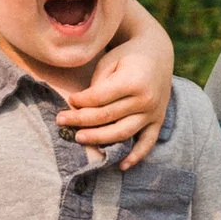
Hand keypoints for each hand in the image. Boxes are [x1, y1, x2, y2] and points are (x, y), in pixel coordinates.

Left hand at [57, 21, 175, 169]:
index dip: (81, 101)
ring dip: (100, 138)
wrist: (158, 54)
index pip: (100, 98)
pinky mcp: (158, 121)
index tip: (69, 101)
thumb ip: (98, 85)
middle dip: (81, 120)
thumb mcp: (110, 61)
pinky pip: (147, 142)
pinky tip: (121, 165)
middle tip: (61, 121)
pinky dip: (136, 156)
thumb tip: (79, 107)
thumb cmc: (127, 57)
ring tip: (79, 138)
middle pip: (108, 116)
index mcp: (133, 81)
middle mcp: (145, 100)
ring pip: (124, 132)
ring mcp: (153, 113)